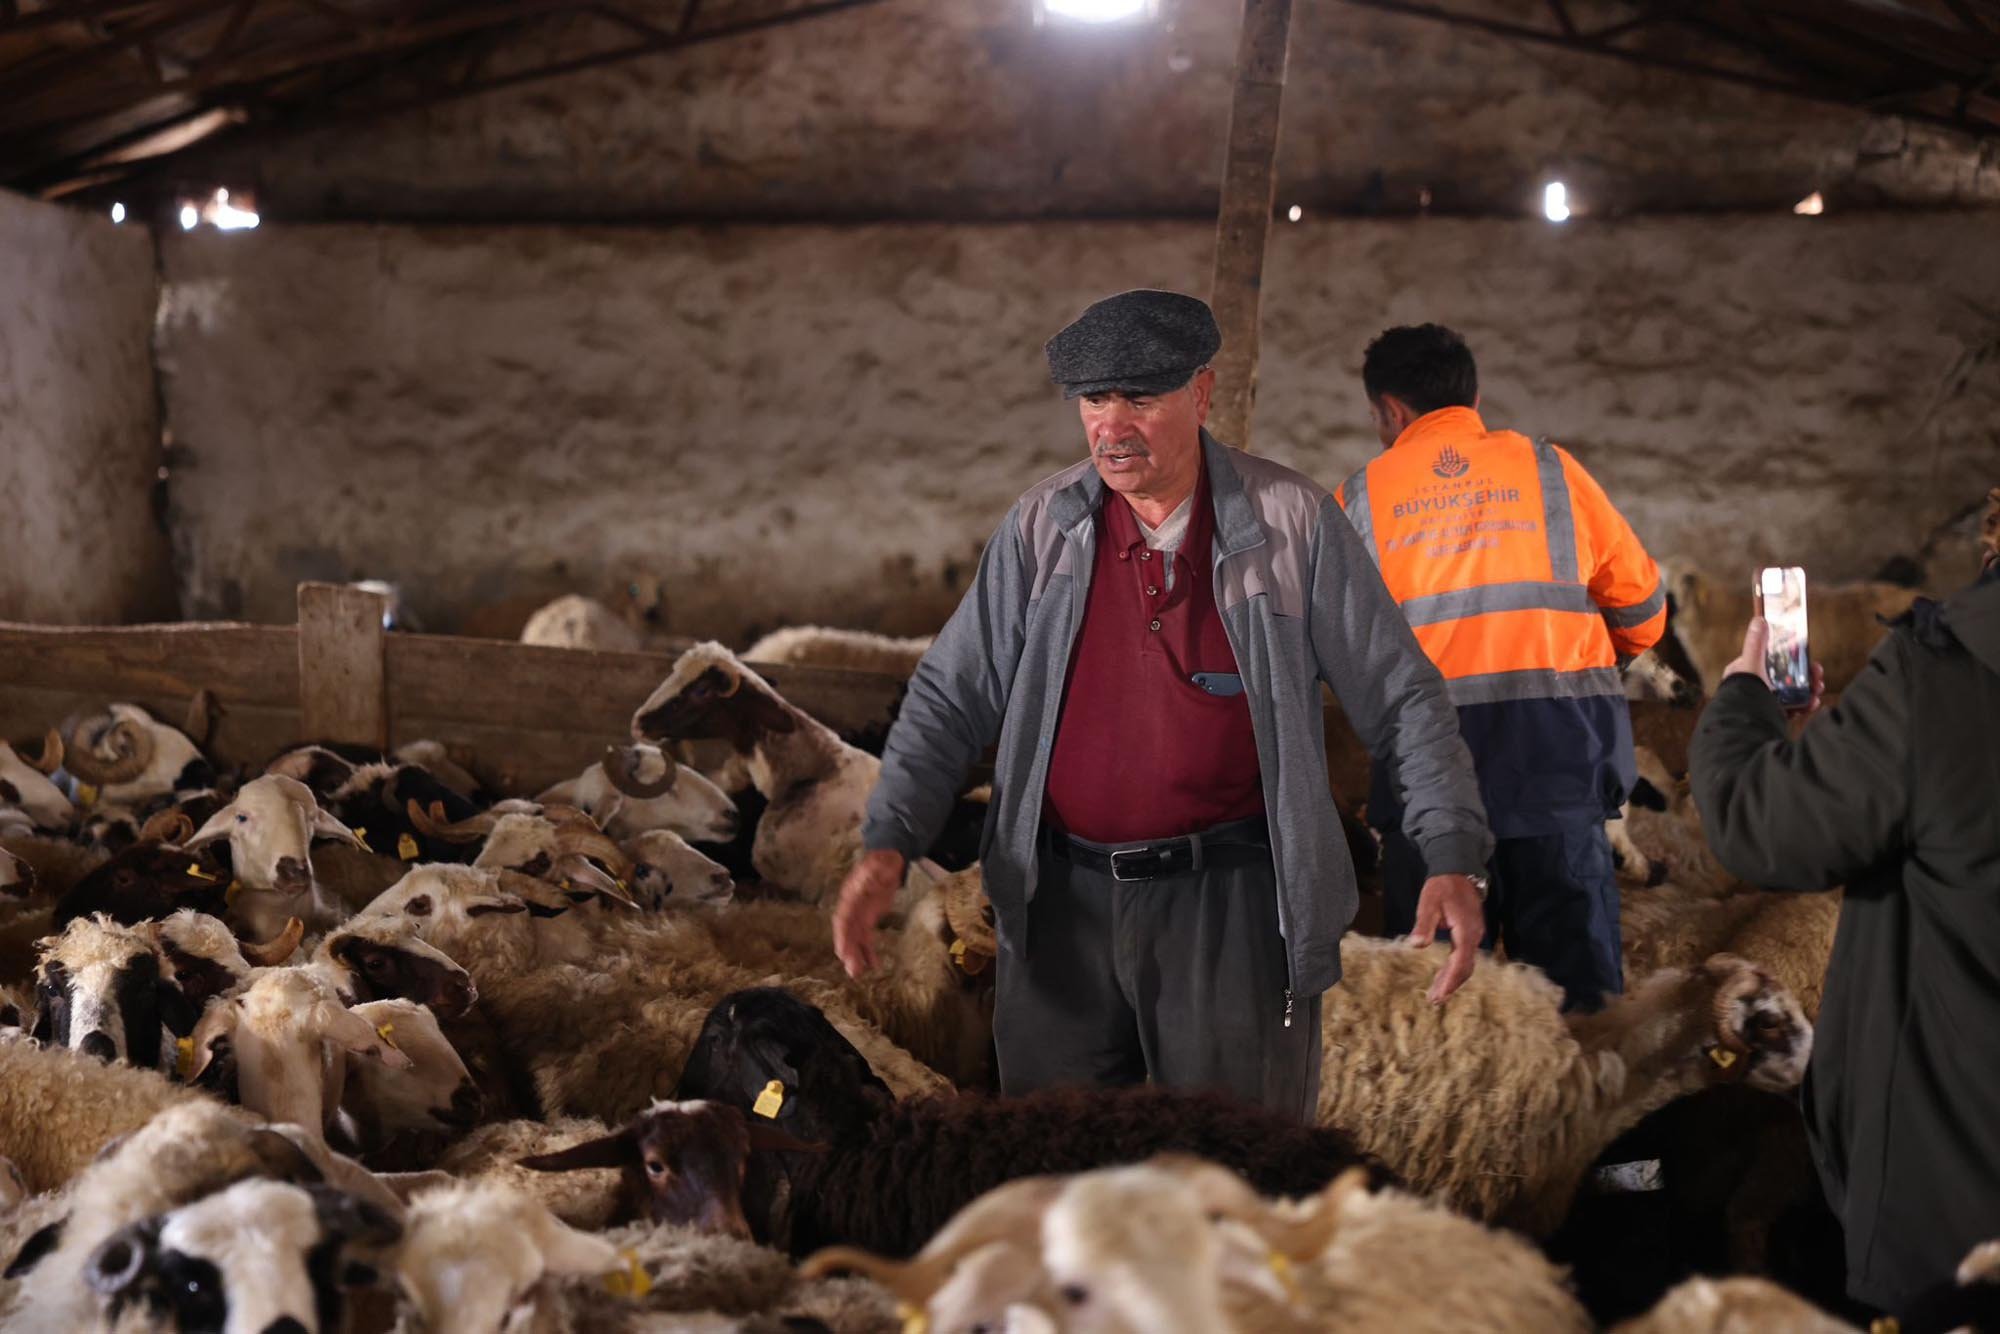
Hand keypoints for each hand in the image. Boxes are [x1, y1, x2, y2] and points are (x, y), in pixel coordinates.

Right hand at [832, 849, 906, 977]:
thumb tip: (872, 876)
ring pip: (855, 938)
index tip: (842, 951)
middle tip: (852, 970)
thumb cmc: (883, 860)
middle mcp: (852, 906)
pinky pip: (866, 938)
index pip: (843, 918)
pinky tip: (873, 965)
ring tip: (858, 974)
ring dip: (856, 956)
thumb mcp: (881, 863)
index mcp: (851, 894)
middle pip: (847, 932)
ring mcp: (859, 914)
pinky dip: (868, 952)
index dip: (842, 935)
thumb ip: (876, 871)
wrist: (887, 859)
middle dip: (848, 951)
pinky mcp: (868, 919)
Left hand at [1408, 874, 1484, 1004]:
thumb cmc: (1441, 887)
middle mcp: (1474, 936)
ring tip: (1437, 994)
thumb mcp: (1428, 902)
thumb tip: (1416, 945)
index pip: (1460, 962)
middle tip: (1434, 1000)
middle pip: (1465, 967)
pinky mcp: (1471, 934)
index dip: (1450, 980)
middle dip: (1451, 985)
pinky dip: (1454, 969)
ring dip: (1452, 979)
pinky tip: (1443, 977)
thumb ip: (1423, 924)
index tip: (1439, 995)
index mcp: (1465, 931)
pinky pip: (1464, 957)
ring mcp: (1475, 935)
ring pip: (1465, 964)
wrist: (1458, 871)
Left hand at [1722, 617, 1825, 715]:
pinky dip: (1803, 705)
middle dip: (1804, 675)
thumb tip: (1760, 619)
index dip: (1788, 657)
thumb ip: (1755, 644)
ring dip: (1808, 689)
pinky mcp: (1771, 717)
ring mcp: (1762, 703)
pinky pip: (1790, 709)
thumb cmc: (1744, 693)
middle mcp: (1752, 688)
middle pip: (1783, 677)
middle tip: (1819, 674)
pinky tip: (1813, 703)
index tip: (1806, 657)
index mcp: (1743, 673)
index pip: (1768, 660)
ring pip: (1790, 693)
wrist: (1745, 728)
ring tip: (1818, 689)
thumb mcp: (1750, 665)